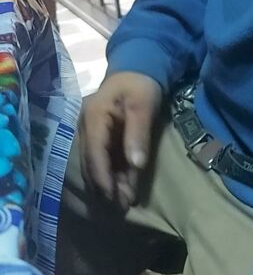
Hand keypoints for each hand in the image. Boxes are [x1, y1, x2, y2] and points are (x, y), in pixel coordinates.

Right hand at [78, 70, 162, 209]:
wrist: (139, 68)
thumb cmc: (141, 84)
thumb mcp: (143, 105)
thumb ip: (138, 134)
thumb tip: (136, 165)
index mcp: (93, 117)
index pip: (95, 154)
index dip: (103, 178)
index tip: (114, 198)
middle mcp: (86, 127)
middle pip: (93, 163)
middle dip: (107, 186)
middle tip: (124, 206)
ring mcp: (91, 132)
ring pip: (97, 165)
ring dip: (111, 183)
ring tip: (126, 202)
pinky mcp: (100, 137)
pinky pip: (104, 160)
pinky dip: (114, 175)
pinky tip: (125, 188)